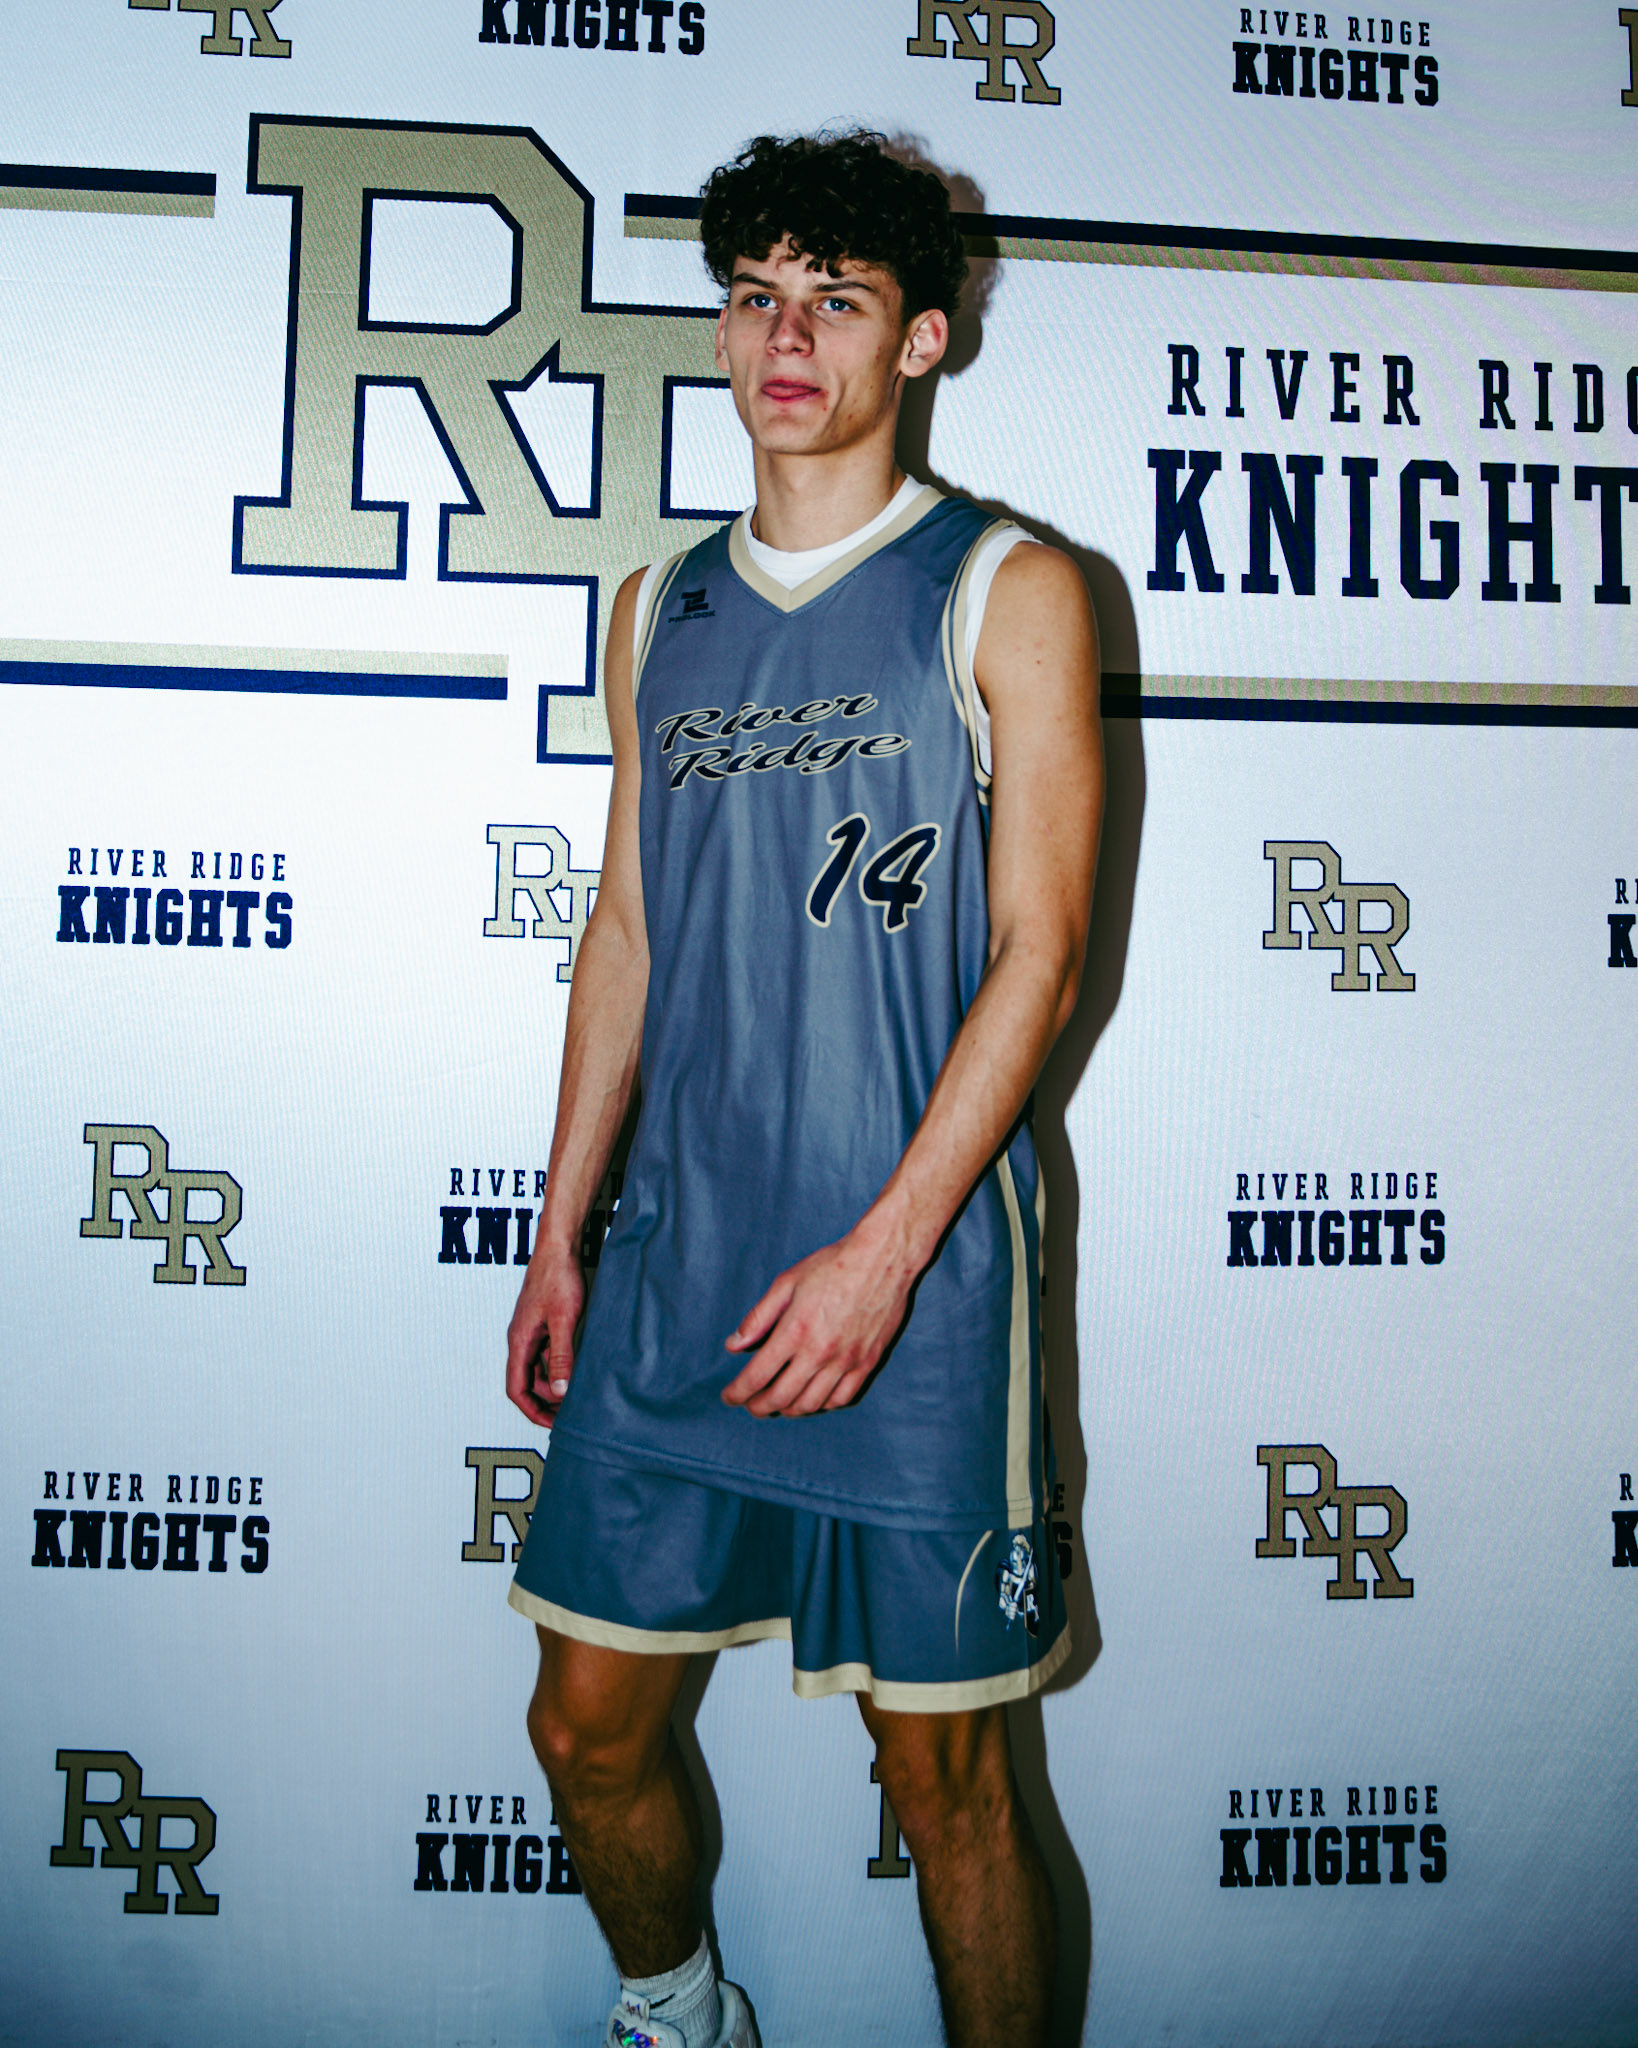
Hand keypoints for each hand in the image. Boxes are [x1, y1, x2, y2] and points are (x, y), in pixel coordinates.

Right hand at [506, 1250, 585, 1426]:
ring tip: (578, 1394)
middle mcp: (522, 1339)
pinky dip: (561, 1366)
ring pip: (539, 1368)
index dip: (532, 1410)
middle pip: (528, 1382)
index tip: (552, 1424)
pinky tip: (579, 1368)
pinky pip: (548, 1353)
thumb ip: (561, 1355)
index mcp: (519, 1341)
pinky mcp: (544, 1324)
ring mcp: (532, 1331)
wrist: (558, 1247)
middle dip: (546, 1401)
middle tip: (571, 1414)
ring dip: (554, 1384)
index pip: (517, 1388)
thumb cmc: (557, 1277)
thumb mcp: (563, 1320)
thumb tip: (558, 1390)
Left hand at [722, 1227, 914, 1417]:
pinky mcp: (867, 1362)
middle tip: (750, 1405)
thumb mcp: (787, 1283)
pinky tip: (813, 1398)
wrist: (882, 1259)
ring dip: (788, 1409)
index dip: (738, 1393)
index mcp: (795, 1332)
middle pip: (781, 1397)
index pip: (757, 1376)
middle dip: (758, 1407)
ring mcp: (846, 1361)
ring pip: (811, 1404)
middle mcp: (820, 1353)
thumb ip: (758, 1317)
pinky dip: (822, 1405)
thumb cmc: (832, 1266)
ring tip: (778, 1403)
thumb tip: (733, 1345)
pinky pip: (842, 1398)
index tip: (729, 1396)